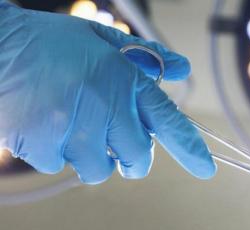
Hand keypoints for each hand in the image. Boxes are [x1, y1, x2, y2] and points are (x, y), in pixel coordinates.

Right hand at [0, 4, 215, 183]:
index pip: (169, 121)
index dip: (191, 148)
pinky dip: (57, 153)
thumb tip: (180, 70)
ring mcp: (73, 127)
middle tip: (120, 148)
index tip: (207, 169)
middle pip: (137, 158)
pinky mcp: (42, 144)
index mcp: (124, 79)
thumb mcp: (103, 40)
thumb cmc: (51, 43)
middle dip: (133, 160)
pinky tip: (46, 125)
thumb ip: (146, 57)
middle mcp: (105, 106)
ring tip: (73, 125)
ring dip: (92, 156)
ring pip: (98, 169)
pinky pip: (61, 166)